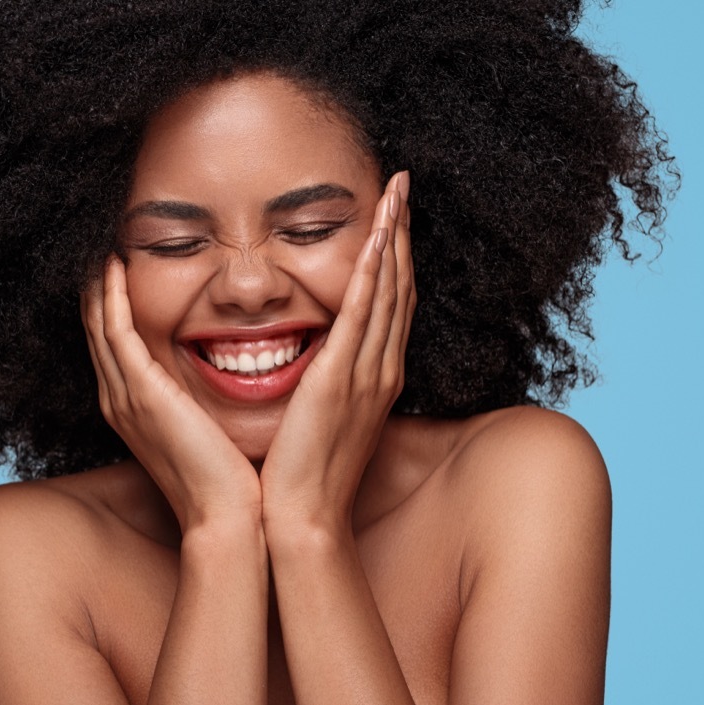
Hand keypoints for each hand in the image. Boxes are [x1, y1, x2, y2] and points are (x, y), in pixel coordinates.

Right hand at [82, 254, 261, 532]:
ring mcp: (127, 396)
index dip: (112, 304)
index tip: (121, 267)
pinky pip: (115, 330)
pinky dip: (109, 296)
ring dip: (97, 282)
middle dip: (97, 287)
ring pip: (99, 324)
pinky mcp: (143, 392)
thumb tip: (227, 378)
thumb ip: (204, 401)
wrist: (230, 518)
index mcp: (137, 409)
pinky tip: (111, 265)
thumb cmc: (231, 481)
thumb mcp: (209, 431)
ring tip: (101, 244)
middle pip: (97, 329)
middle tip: (102, 244)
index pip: (115, 344)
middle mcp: (122, 400)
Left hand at [260, 171, 414, 536]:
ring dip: (393, 238)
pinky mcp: (341, 379)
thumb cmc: (304, 475)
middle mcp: (380, 370)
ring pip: (389, 291)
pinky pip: (364, 315)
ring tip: (396, 192)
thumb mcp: (321, 419)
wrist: (301, 519)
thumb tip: (315, 359)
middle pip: (399, 287)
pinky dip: (374, 273)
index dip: (394, 257)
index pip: (390, 304)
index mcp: (374, 378)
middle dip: (401, 233)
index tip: (391, 216)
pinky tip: (377, 237)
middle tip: (402, 186)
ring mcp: (367, 374)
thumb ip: (325, 383)